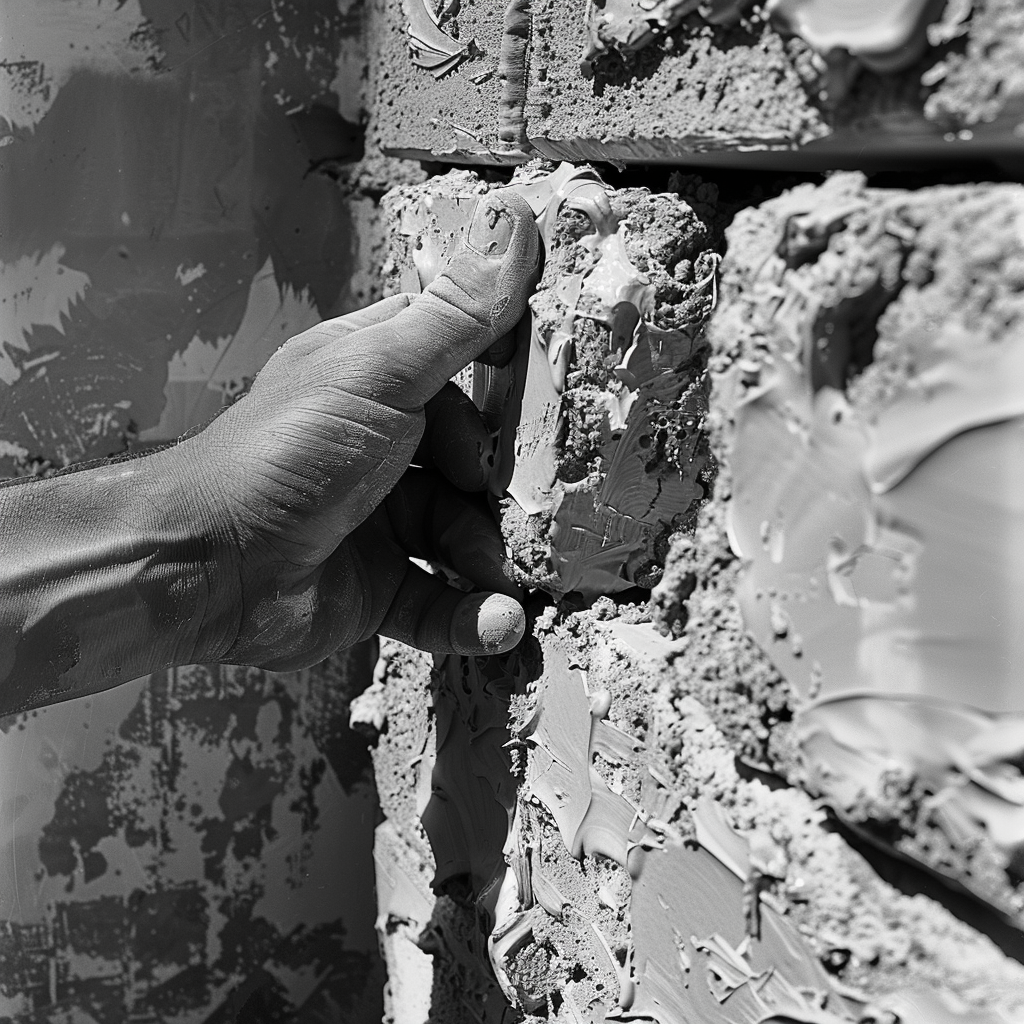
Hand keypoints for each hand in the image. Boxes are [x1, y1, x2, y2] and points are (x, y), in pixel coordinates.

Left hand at [185, 190, 539, 670]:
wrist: (205, 568)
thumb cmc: (286, 454)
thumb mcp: (379, 374)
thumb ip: (456, 317)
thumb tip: (518, 222)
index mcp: (376, 378)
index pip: (460, 360)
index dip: (506, 376)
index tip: (555, 393)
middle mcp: (382, 445)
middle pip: (473, 458)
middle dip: (502, 487)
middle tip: (528, 504)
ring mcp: (381, 521)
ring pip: (465, 536)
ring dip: (493, 560)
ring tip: (506, 575)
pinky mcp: (379, 588)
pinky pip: (443, 603)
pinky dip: (474, 618)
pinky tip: (500, 625)